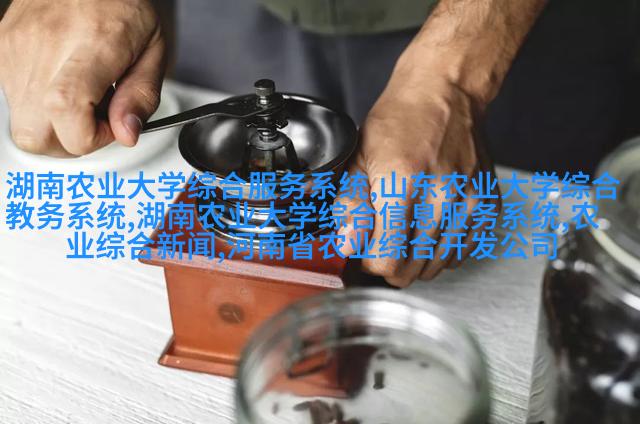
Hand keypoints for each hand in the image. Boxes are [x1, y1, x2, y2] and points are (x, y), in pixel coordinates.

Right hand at [0, 0, 165, 156]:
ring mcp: (17, 50)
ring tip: (81, 98)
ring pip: (23, 125)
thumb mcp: (153, 52)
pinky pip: (14, 101)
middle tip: (96, 121)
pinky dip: (39, 107)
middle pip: (36, 135)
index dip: (91, 137)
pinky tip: (61, 85)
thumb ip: (142, 97)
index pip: (67, 112)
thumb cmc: (122, 5)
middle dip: (70, 143)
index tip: (112, 126)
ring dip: (54, 126)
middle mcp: (46, 48)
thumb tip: (126, 134)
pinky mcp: (2, 50)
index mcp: (91, 47)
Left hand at [335, 0, 544, 285]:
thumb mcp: (359, 157)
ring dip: (416, 259)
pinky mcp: (486, 206)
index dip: (369, 262)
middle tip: (383, 241)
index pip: (387, 262)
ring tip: (407, 229)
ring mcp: (469, 205)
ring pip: (437, 267)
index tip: (365, 250)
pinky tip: (430, 226)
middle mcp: (441, 199)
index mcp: (403, 186)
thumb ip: (350, 204)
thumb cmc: (400, 121)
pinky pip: (461, 253)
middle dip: (391, 264)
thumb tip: (349, 243)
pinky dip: (442, 250)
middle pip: (412, 271)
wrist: (446, 93)